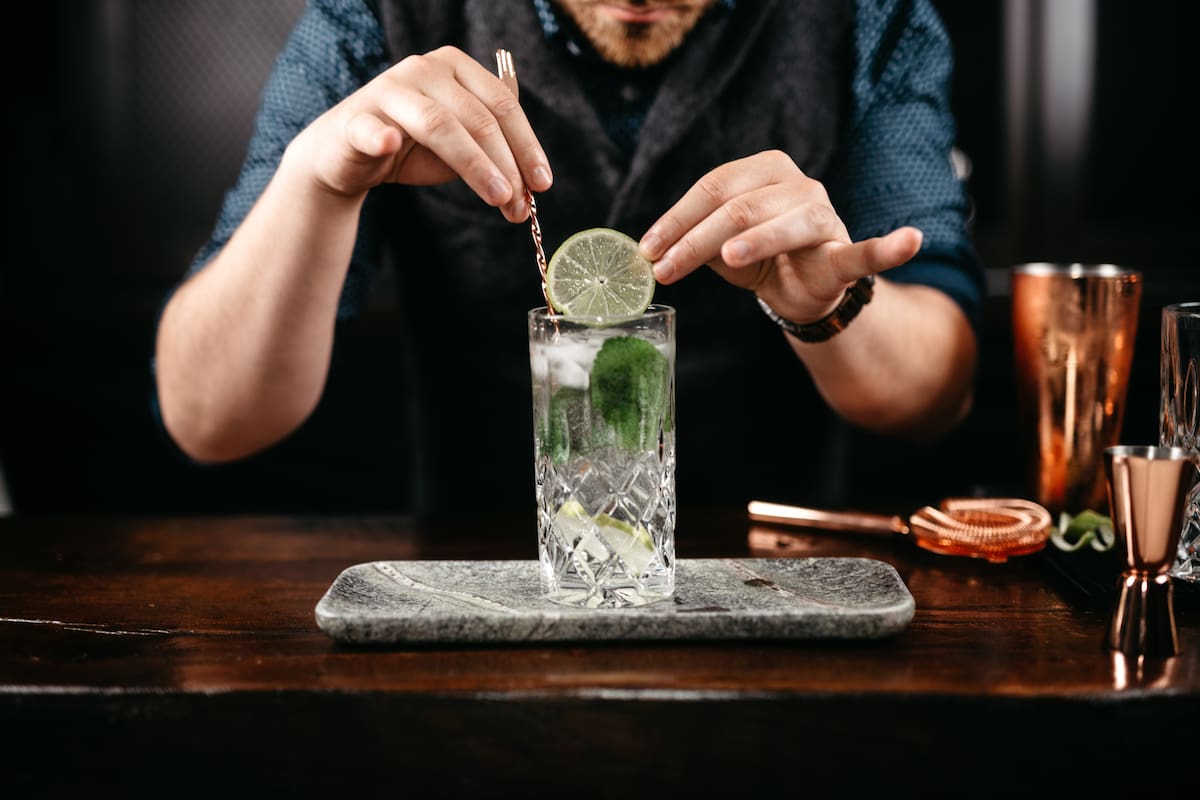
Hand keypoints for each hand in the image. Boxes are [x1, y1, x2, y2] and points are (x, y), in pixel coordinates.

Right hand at [286, 46, 552, 221]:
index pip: (502, 105)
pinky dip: (380, 136)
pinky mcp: (356, 119)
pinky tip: (390, 145)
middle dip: (506, 165)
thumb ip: (495, 148)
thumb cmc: (412, 149)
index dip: (527, 145)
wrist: (348, 158)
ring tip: (498, 197)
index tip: (542, 183)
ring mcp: (388, 90)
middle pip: (478, 117)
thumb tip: (536, 176)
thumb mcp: (463, 144)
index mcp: (455, 67)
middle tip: (520, 204)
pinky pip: (371, 128)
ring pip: (439, 124)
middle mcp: (424, 69)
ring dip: (474, 164)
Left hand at [639, 150, 921, 324]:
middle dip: (696, 239)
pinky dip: (890, 247)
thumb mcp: (720, 247)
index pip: (712, 189)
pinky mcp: (844, 251)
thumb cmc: (759, 258)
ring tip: (730, 258)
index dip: (676, 220)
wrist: (804, 289)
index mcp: (761, 172)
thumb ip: (693, 241)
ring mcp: (824, 216)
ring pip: (785, 224)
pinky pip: (866, 251)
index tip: (646, 250)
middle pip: (740, 206)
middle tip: (665, 268)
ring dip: (755, 241)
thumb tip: (650, 251)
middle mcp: (796, 184)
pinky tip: (910, 239)